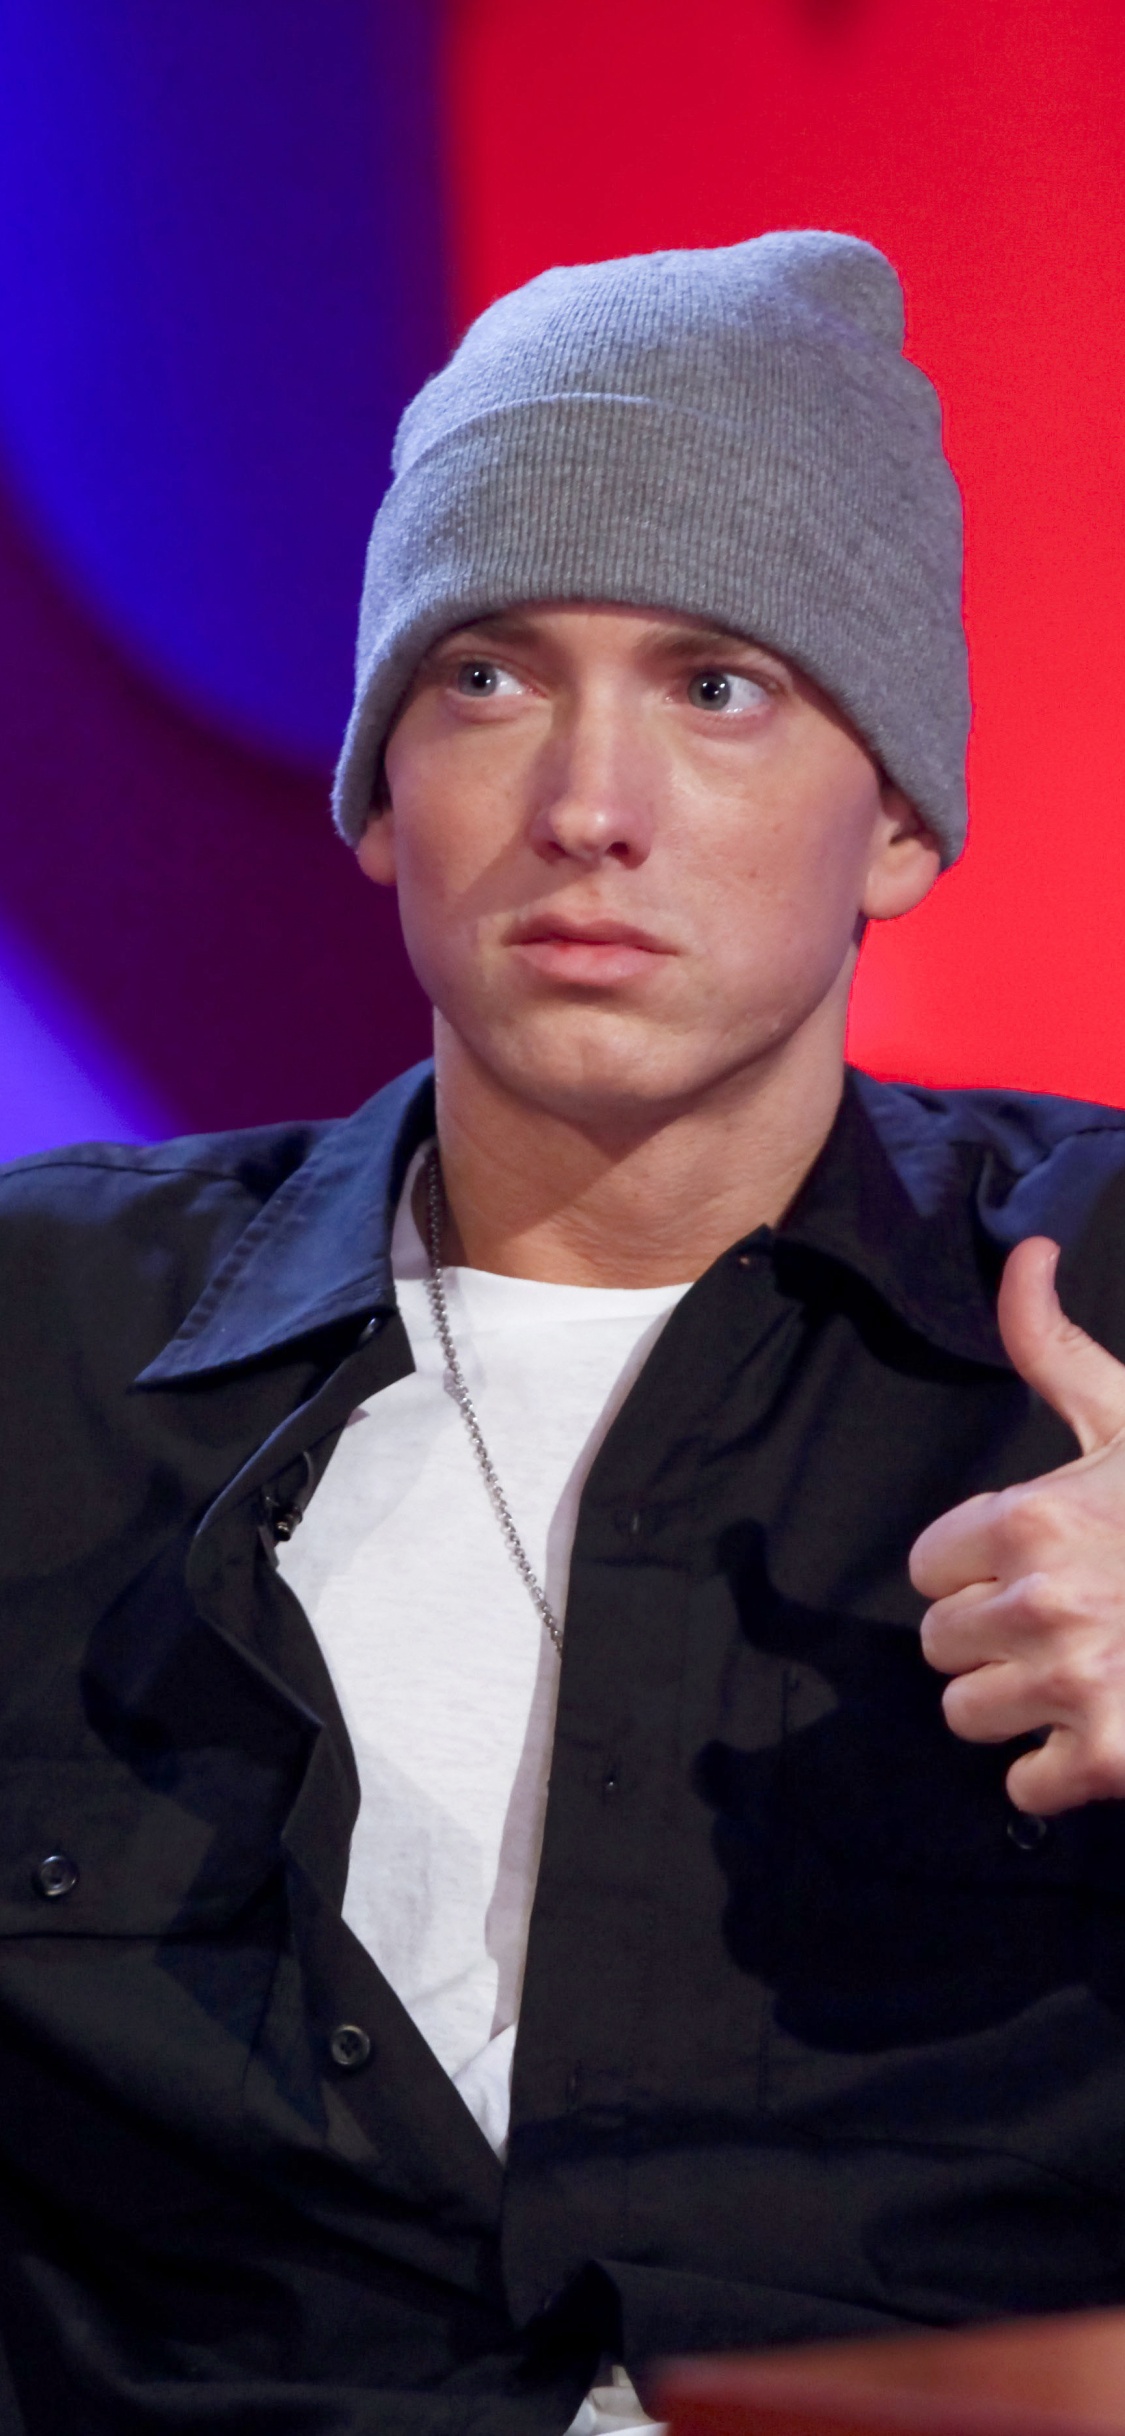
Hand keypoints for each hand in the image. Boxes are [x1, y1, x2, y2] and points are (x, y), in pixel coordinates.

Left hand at [910, 1236, 1124, 1814]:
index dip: (978, 1566)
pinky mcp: (1113, 1763)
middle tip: (1069, 1619)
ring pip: (967, 1716)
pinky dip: (1058, 1774)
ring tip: (1087, 1671)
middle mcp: (1046, 1605)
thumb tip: (1028, 1253)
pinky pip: (1022, 1789)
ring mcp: (1080, 1688)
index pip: (930, 1567)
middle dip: (993, 1636)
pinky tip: (1105, 1729)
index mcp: (1035, 1520)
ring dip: (1019, 1704)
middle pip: (941, 1645)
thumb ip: (1056, 1347)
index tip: (1035, 1562)